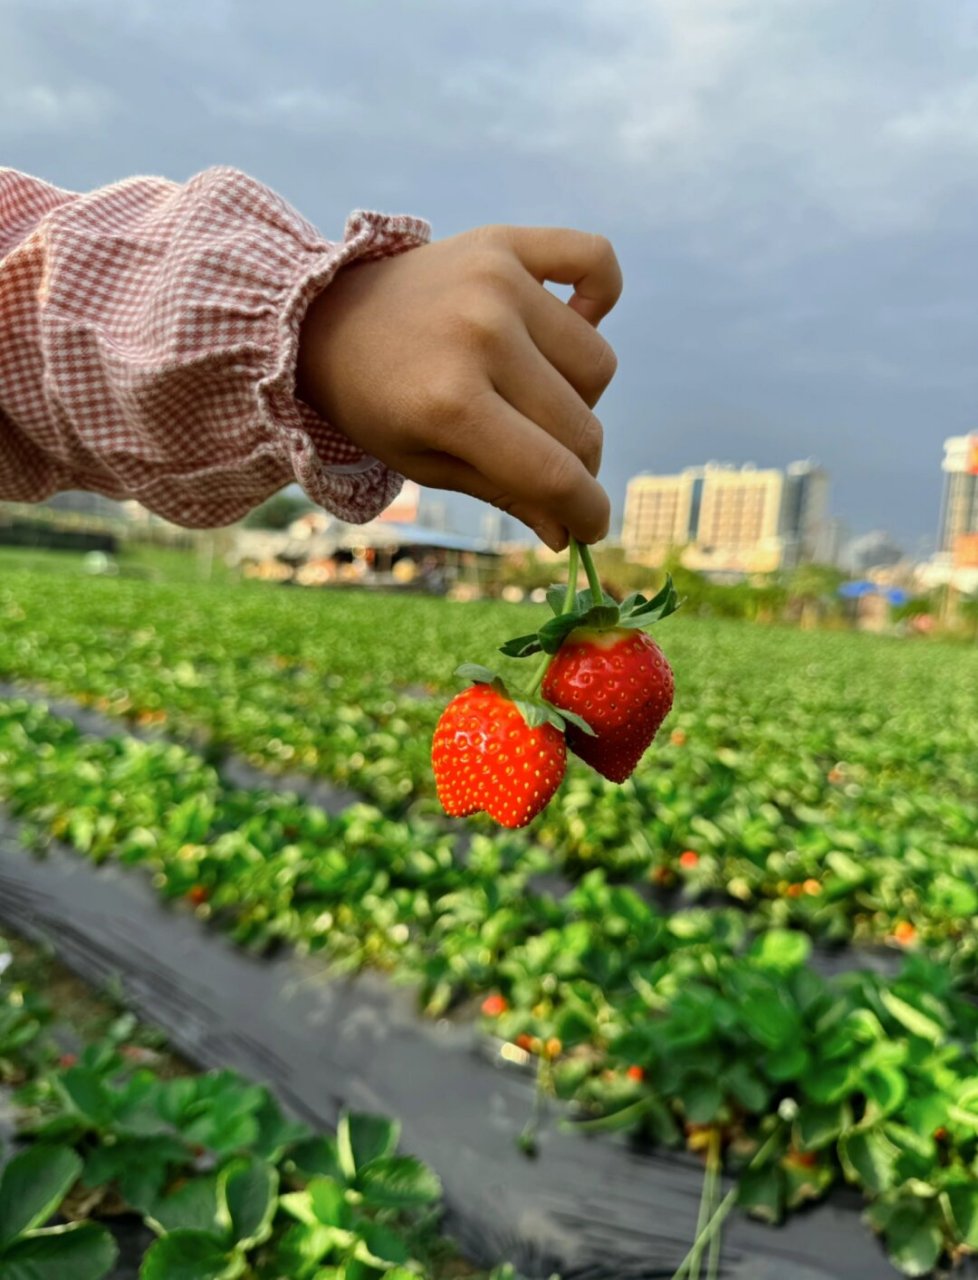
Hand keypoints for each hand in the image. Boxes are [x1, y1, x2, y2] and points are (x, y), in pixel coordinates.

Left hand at [296, 224, 621, 549]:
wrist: (324, 319)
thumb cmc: (377, 404)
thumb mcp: (427, 463)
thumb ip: (505, 494)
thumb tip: (568, 534)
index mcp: (451, 403)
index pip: (554, 473)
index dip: (585, 512)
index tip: (591, 527)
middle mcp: (481, 335)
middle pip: (581, 425)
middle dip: (577, 464)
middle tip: (547, 465)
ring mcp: (498, 283)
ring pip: (597, 363)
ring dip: (580, 395)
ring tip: (534, 393)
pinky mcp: (505, 243)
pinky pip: (595, 261)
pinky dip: (602, 294)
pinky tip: (578, 317)